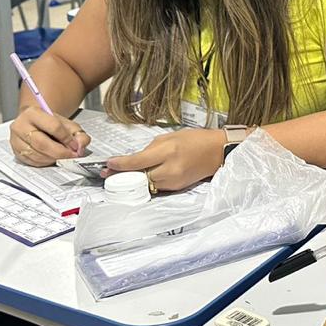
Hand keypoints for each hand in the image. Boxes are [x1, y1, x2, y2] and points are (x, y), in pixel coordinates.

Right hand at [9, 107, 89, 166]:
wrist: (35, 124)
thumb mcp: (66, 124)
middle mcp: (20, 126)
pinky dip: (46, 162)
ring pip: (37, 155)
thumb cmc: (49, 124)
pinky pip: (33, 162)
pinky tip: (52, 158)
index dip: (67, 138)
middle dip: (60, 152)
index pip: (53, 126)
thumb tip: (81, 145)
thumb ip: (78, 133)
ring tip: (63, 156)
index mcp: (33, 113)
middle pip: (42, 143)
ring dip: (54, 159)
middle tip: (71, 155)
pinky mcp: (16, 152)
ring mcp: (16, 140)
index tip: (75, 145)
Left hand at [105, 128, 224, 192]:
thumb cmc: (195, 139)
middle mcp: (170, 168)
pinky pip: (157, 187)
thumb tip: (134, 159)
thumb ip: (150, 149)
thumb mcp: (170, 137)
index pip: (138, 161)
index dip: (120, 164)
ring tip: (124, 175)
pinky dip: (148, 182)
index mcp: (168, 151)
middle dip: (124, 175)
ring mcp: (174, 181)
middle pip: (139, 176)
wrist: (217, 152)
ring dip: (135, 180)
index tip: (108, 164)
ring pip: (147, 184)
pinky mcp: (177, 188)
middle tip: (109, 173)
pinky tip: (143, 177)